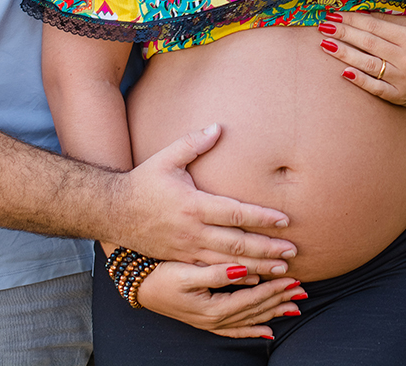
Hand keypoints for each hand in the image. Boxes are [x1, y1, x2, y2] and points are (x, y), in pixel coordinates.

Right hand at [121, 124, 296, 274]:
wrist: (112, 212)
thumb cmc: (143, 182)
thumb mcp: (166, 158)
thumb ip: (193, 142)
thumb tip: (218, 127)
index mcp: (193, 204)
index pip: (235, 212)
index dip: (261, 217)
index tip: (285, 219)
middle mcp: (192, 230)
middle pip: (236, 243)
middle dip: (267, 248)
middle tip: (293, 250)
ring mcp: (186, 249)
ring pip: (227, 262)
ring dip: (256, 266)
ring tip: (281, 268)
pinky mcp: (181, 260)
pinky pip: (212, 272)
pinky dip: (235, 277)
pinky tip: (253, 279)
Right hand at [136, 260, 305, 338]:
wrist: (139, 286)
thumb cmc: (161, 275)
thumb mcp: (186, 272)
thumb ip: (215, 273)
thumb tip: (242, 269)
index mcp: (212, 309)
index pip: (251, 299)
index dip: (273, 288)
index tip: (292, 277)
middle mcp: (214, 320)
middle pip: (255, 310)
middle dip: (280, 299)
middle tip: (302, 289)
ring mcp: (211, 324)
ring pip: (250, 319)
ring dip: (273, 311)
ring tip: (294, 305)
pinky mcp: (207, 321)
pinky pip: (237, 330)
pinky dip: (254, 330)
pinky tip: (268, 331)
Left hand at [317, 11, 405, 107]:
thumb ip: (388, 22)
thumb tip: (358, 14)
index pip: (374, 26)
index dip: (352, 20)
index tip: (333, 15)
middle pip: (368, 43)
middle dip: (343, 34)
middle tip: (323, 27)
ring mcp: (403, 79)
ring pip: (368, 65)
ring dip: (344, 54)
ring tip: (326, 45)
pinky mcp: (400, 96)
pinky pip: (375, 88)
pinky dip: (359, 80)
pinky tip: (343, 72)